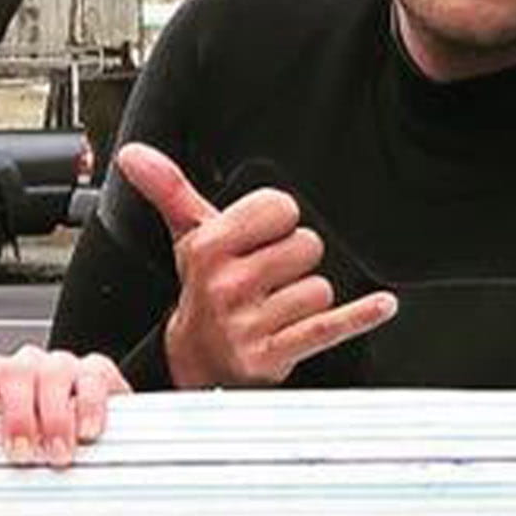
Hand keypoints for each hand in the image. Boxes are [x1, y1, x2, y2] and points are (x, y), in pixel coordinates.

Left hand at [0, 345, 125, 467]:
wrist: (95, 416)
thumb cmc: (42, 433)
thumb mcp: (15, 441)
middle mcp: (27, 365)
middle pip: (14, 374)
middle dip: (17, 417)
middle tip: (22, 453)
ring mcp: (61, 365)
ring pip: (52, 373)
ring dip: (54, 417)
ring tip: (57, 452)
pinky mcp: (97, 370)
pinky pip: (92, 378)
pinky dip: (88, 406)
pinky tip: (86, 432)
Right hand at [113, 142, 392, 390]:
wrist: (195, 359)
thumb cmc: (202, 289)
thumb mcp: (186, 235)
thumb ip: (169, 188)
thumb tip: (134, 155)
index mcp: (209, 247)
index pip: (280, 208)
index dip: (279, 220)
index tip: (264, 235)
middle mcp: (226, 284)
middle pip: (306, 246)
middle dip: (296, 260)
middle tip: (271, 276)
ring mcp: (250, 322)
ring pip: (320, 287)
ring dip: (308, 297)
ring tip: (280, 305)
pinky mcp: (274, 354)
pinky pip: (329, 326)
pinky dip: (360, 316)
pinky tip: (381, 305)